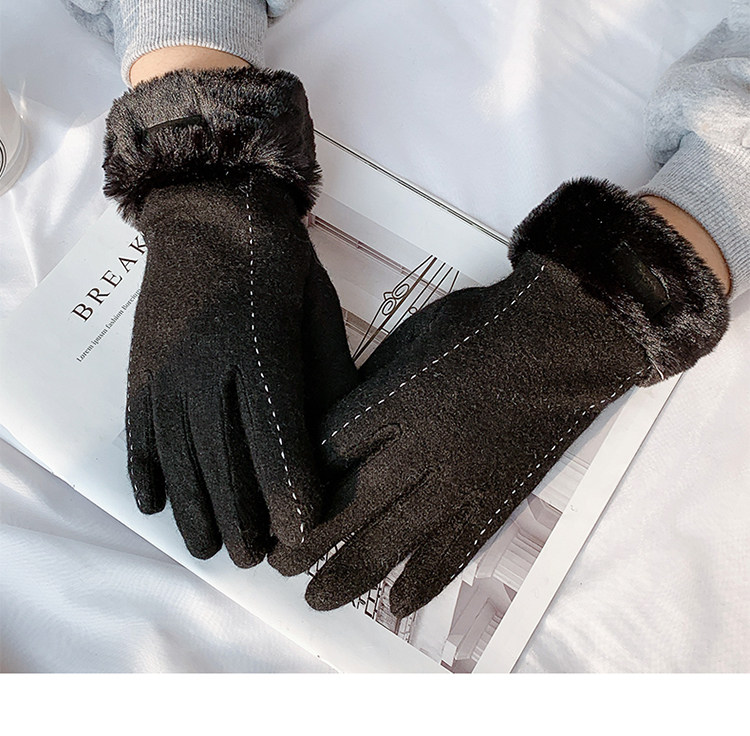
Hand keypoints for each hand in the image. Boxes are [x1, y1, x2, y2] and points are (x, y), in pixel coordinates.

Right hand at [104, 66, 355, 564]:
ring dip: (196, 510)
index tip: (302, 536)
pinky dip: (147, 472)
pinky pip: (139, 432)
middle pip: (226, 465)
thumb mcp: (319, 310)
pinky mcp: (141, 368)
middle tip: (258, 558)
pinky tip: (156, 504)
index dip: (291, 498)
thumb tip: (342, 439)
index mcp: (262, 355)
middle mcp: (207, 372)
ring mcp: (167, 372)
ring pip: (180, 459)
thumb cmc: (278, 262)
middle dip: (244, 520)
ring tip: (209, 548)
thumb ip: (329, 376)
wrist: (208, 209)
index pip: (278, 446)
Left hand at [269, 178, 728, 614]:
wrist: (558, 339)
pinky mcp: (492, 500)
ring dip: (346, 576)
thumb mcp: (406, 340)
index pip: (321, 456)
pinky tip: (397, 604)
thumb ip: (370, 389)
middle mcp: (415, 449)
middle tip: (276, 565)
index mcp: (389, 403)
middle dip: (302, 543)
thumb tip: (334, 427)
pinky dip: (423, 583)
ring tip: (316, 599)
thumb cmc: (476, 327)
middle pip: (341, 509)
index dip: (290, 487)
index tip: (272, 506)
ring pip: (389, 543)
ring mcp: (455, 481)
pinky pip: (453, 553)